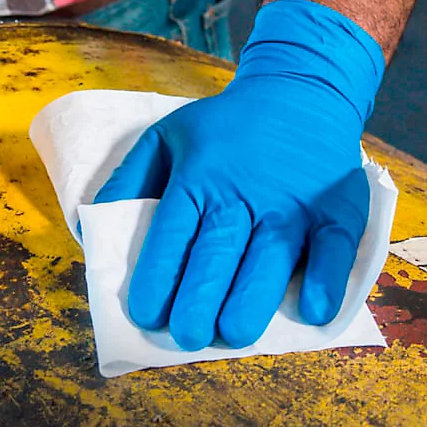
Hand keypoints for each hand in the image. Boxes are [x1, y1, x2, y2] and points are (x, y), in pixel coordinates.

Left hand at [93, 0, 384, 348]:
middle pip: (218, 253)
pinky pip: (334, 249)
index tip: (144, 313)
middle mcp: (243, 194)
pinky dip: (326, 279)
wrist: (299, 92)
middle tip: (183, 335)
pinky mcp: (336, 211)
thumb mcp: (166, 138)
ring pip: (270, 258)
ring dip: (251, 299)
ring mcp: (292, 204)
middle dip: (198, 297)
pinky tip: (312, 310)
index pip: (172, 234)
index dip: (157, 275)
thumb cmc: (224, 128)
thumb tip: (89, 227)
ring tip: (230, 334)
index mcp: (198, 178)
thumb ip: (127, 181)